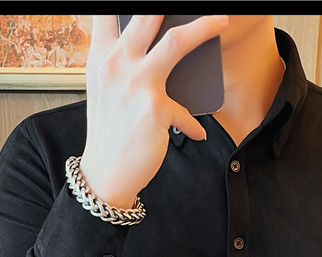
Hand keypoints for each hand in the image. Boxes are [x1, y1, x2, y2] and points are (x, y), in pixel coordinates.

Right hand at [80, 14, 228, 209]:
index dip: (126, 4)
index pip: (107, 13)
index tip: (144, 4)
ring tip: (221, 22)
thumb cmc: (110, 133)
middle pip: (148, 14)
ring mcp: (135, 85)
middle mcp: (115, 65)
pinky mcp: (155, 109)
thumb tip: (163, 47)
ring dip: (204, 27)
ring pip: (176, 41)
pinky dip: (193, 124)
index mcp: (101, 58)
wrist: (105, 174)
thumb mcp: (105, 91)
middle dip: (175, 7)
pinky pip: (186, 110)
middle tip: (202, 8)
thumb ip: (123, 64)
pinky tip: (197, 133)